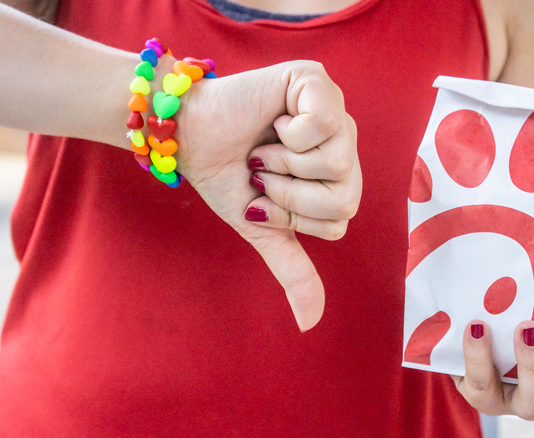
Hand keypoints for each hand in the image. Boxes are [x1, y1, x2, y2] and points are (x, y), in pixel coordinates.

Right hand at [175, 60, 360, 331]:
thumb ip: (292, 269)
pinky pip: (324, 124)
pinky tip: (274, 119)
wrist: (187, 135)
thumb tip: (310, 323)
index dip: (293, 216)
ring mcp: (336, 110)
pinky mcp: (317, 81)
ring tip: (266, 144)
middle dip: (289, 193)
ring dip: (284, 163)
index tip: (263, 195)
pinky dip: (288, 133)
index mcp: (338, 176)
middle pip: (345, 197)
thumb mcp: (263, 228)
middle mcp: (344, 143)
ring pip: (337, 164)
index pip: (340, 220)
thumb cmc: (228, 176)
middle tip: (264, 169)